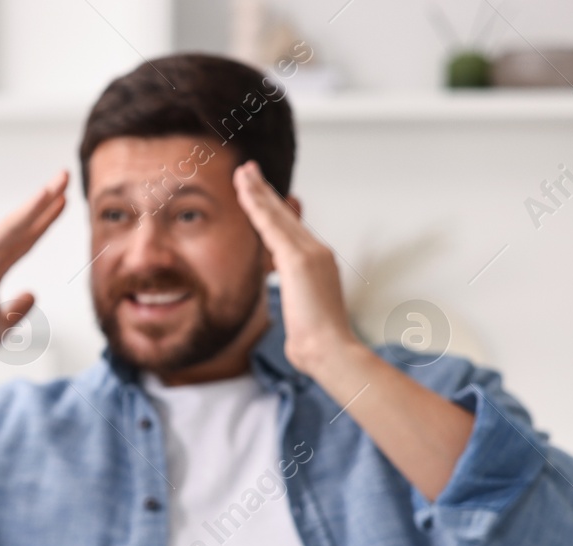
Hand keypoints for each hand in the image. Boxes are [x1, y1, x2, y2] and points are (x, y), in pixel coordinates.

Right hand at [0, 170, 67, 367]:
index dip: (43, 222)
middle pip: (22, 225)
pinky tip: (43, 198)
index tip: (62, 203)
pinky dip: (25, 214)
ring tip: (61, 180)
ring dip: (39, 200)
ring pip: (16, 223)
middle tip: (65, 176)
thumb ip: (17, 309)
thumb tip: (33, 294)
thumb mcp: (1, 325)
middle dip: (45, 201)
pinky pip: (6, 231)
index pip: (24, 241)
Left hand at [233, 159, 474, 499]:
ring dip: (258, 190)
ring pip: (277, 215)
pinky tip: (245, 191)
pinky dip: (257, 206)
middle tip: (247, 169)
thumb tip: (294, 320)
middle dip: (265, 191)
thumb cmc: (316, 343)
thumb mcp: (303, 317)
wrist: (330, 350)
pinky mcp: (298, 259)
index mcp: (317, 264)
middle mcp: (317, 252)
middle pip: (284, 215)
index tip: (259, 194)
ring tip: (242, 171)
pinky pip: (271, 226)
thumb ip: (296, 306)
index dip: (273, 211)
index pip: (289, 231)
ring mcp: (310, 253)